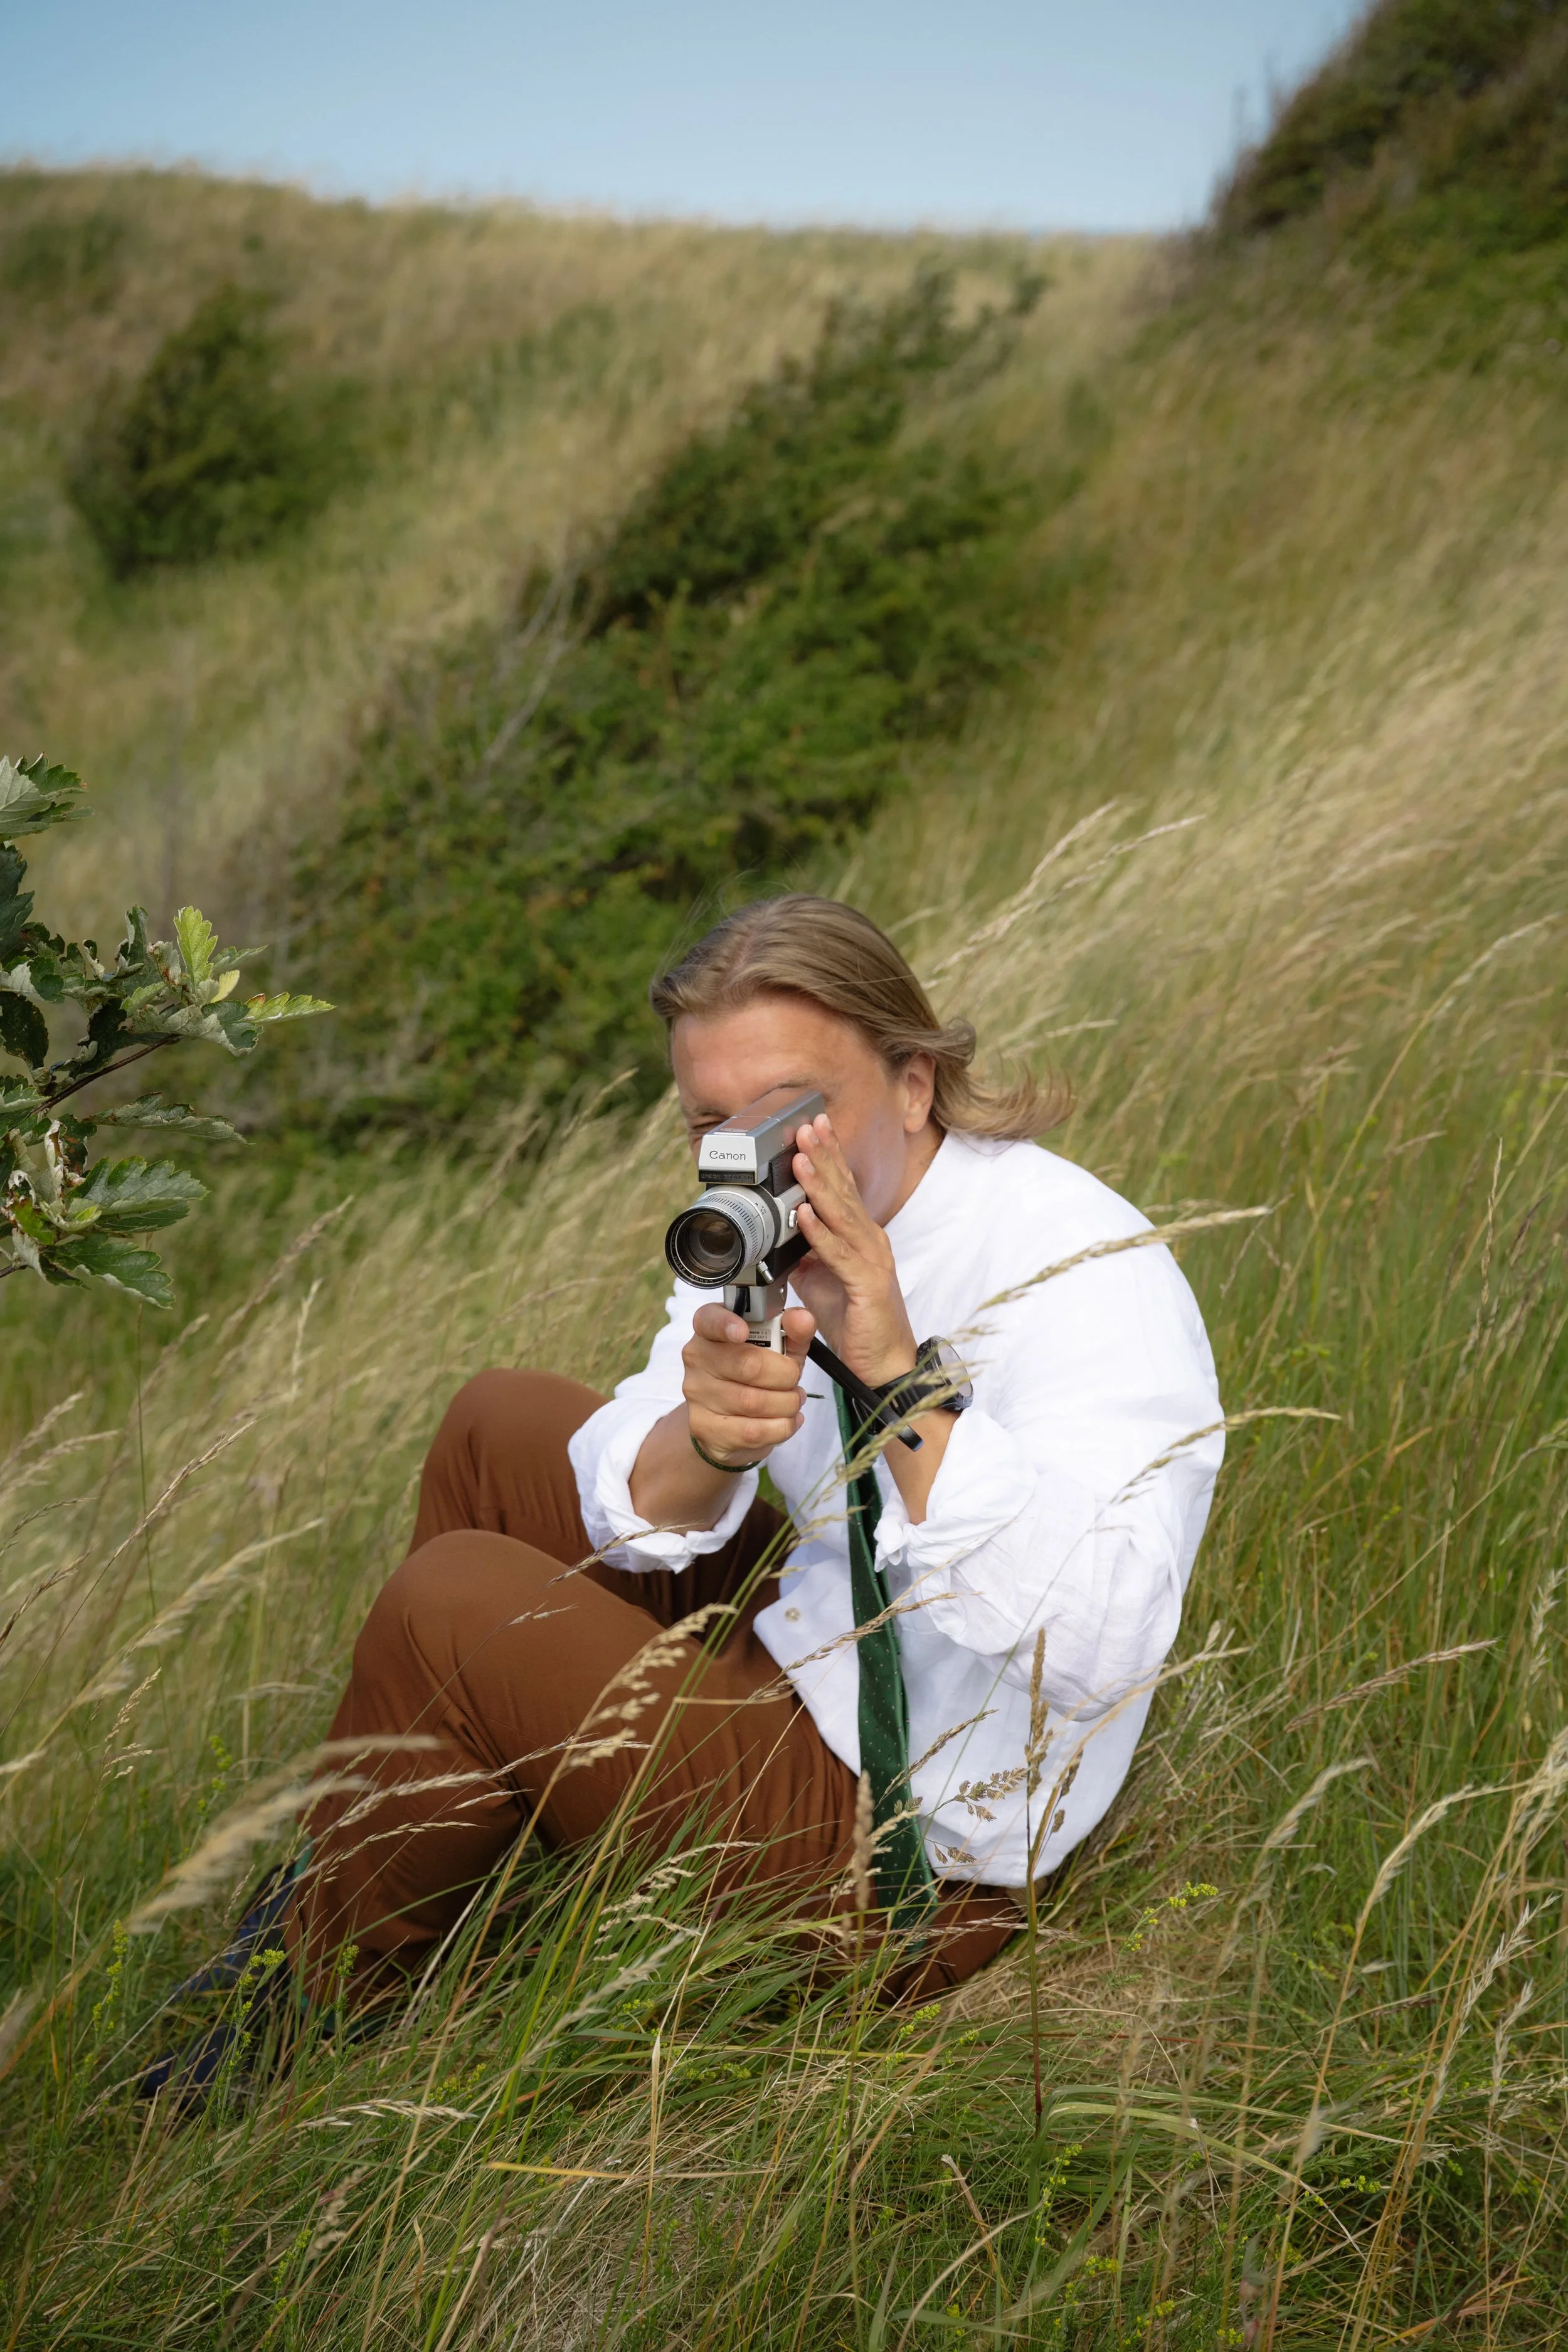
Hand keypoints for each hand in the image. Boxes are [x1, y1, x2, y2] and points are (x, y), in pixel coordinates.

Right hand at [682, 1300, 815, 1467]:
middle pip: (748, 1364)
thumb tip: (803, 1319)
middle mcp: (698, 1358)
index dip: (726, 1324)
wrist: (729, 1421)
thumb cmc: (756, 1375)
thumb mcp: (779, 1350)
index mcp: (711, 1329)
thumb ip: (794, 1332)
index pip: (710, 1320)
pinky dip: (781, 1428)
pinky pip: (752, 1431)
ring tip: (793, 1401)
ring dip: (787, 1404)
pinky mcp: (704, 1427)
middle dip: (785, 1375)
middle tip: (795, 1381)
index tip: (743, 1331)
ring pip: (753, 1402)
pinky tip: (787, 1421)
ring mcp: (697, 1394)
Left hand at [789, 1113, 917, 1387]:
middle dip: (825, 1155)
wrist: (883, 1365)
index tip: (813, 1126)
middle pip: (845, 1191)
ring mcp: (872, 1260)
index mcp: (861, 1237)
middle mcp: (871, 1241)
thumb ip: (807, 1253)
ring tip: (801, 1157)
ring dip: (819, 1184)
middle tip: (807, 1124)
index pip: (843, 1188)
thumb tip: (783, 1233)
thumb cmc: (855, 1323)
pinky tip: (805, 1213)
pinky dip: (820, 1232)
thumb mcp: (821, 1280)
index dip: (828, 1156)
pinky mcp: (867, 1285)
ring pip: (842, 1215)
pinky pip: (839, 1254)